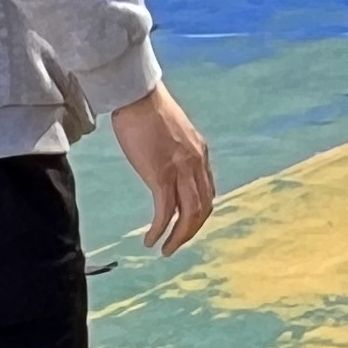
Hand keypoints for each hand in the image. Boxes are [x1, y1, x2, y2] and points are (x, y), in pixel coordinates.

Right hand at [113, 85, 215, 252]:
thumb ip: (176, 152)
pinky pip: (165, 211)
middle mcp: (196, 163)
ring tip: (165, 250)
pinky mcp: (161, 174)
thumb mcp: (172, 134)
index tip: (186, 226)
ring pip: (189, 214)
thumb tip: (167, 164)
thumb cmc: (148, 111)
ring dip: (178, 237)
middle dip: (191, 231)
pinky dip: (160, 229)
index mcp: (200, 153)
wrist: (138, 97)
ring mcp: (181, 169)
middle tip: (175, 245)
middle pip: (203, 208)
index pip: (208, 192)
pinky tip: (150, 239)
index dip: (199, 214)